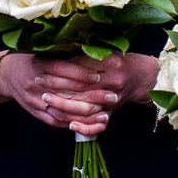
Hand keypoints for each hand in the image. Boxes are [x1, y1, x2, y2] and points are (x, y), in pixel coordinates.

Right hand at [0, 53, 109, 134]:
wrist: (6, 75)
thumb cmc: (31, 59)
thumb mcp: (43, 50)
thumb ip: (63, 52)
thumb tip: (90, 47)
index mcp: (38, 64)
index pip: (60, 68)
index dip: (80, 73)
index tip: (98, 76)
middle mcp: (34, 83)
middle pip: (65, 91)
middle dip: (90, 95)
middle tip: (111, 96)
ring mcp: (34, 100)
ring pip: (62, 110)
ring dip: (85, 114)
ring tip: (105, 113)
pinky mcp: (35, 112)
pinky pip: (55, 121)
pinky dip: (73, 123)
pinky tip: (90, 122)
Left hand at [44, 51, 159, 136]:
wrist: (139, 77)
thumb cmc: (116, 61)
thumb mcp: (103, 51)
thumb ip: (84, 52)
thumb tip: (56, 50)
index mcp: (111, 62)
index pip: (79, 67)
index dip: (60, 68)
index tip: (43, 68)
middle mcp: (114, 81)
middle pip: (80, 87)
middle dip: (56, 86)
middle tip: (38, 83)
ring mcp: (114, 99)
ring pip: (85, 107)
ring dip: (63, 105)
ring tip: (45, 100)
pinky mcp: (113, 112)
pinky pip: (98, 125)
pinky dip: (84, 127)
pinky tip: (69, 125)